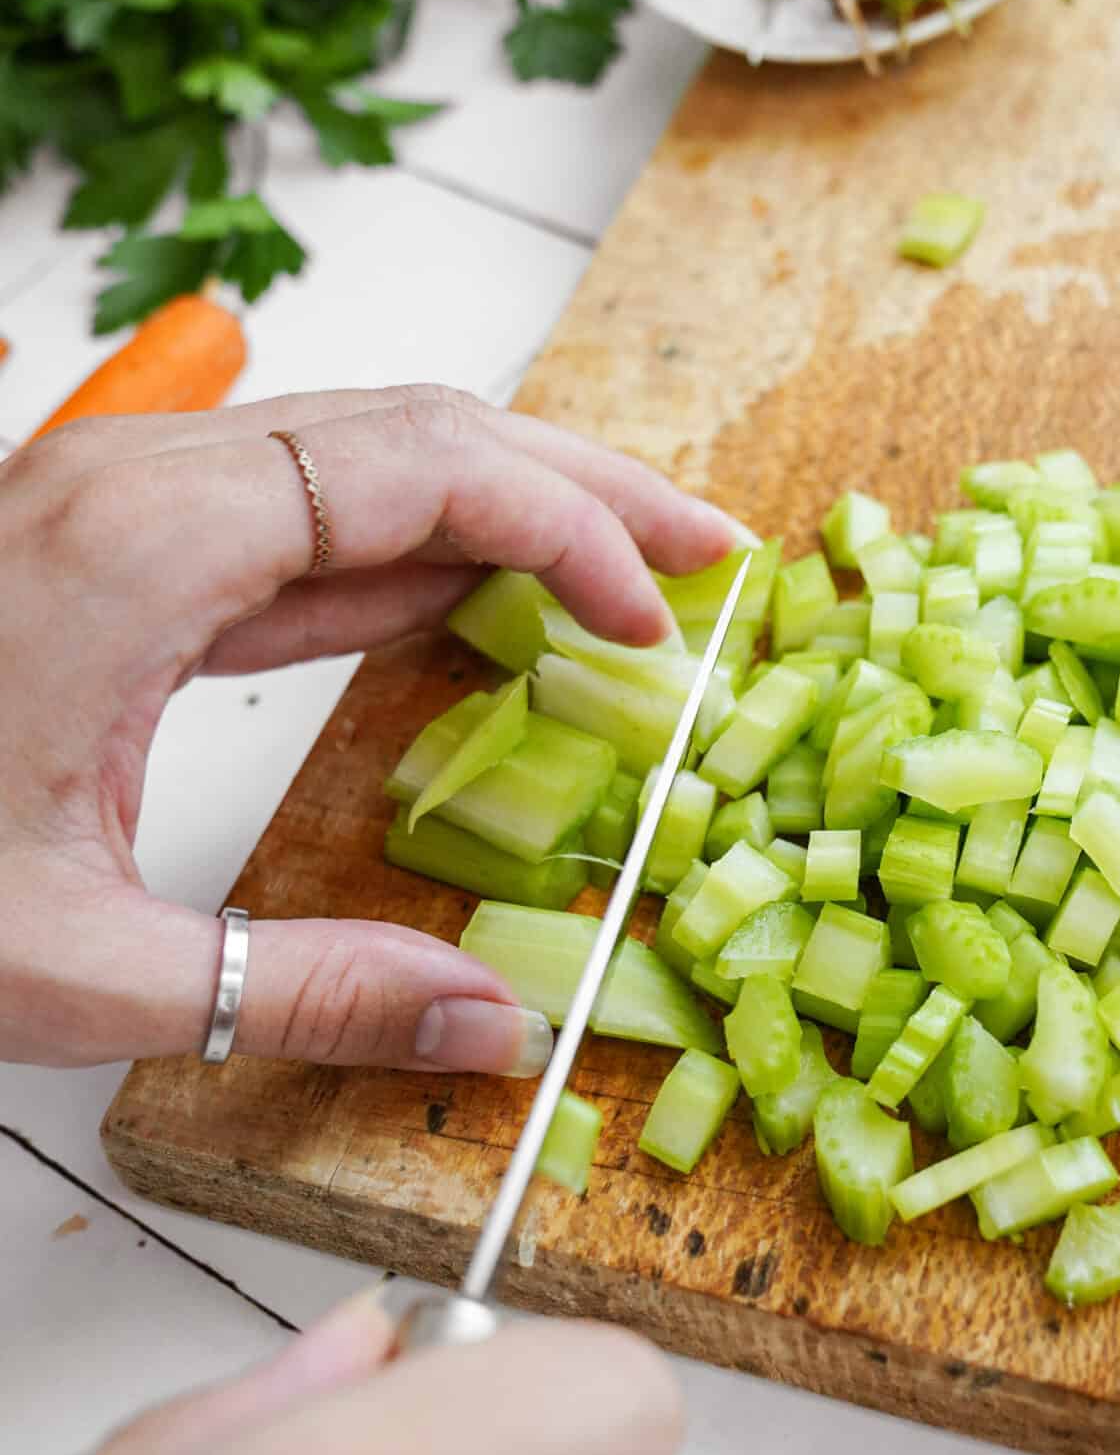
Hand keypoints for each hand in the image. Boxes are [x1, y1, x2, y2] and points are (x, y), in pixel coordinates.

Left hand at [0, 386, 745, 1070]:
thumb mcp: (74, 969)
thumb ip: (309, 995)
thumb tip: (498, 1029)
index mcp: (129, 548)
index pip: (413, 467)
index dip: (566, 527)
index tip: (658, 622)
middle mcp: (127, 490)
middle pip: (407, 425)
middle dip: (577, 483)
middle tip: (710, 549)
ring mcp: (111, 511)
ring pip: (358, 454)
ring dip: (505, 505)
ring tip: (630, 571)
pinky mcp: (105, 559)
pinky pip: (295, 519)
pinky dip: (410, 552)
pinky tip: (482, 608)